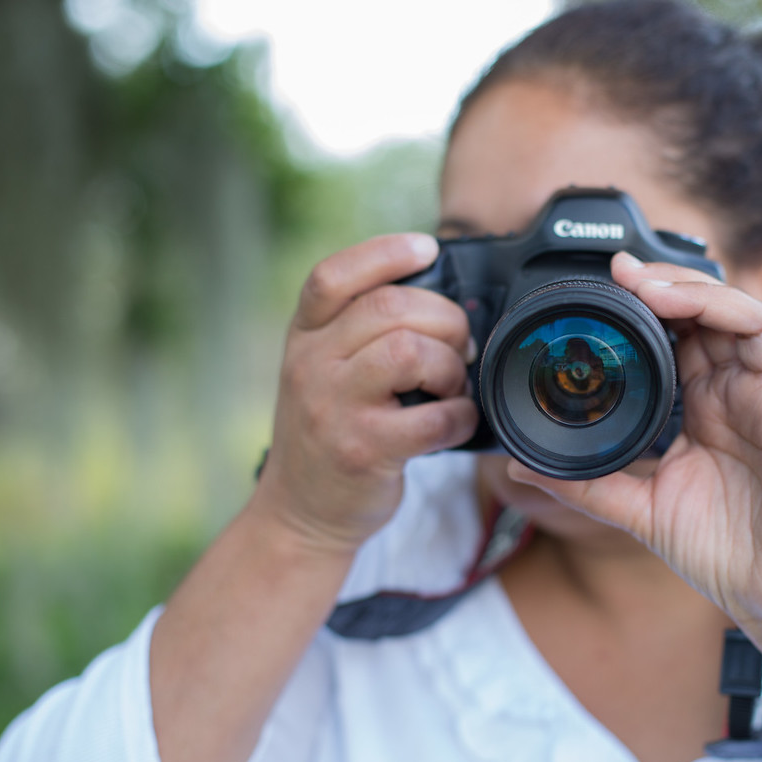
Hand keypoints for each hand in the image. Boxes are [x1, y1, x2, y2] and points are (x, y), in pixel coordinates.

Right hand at [251, 234, 477, 556]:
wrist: (301, 513)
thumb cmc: (329, 433)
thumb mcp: (322, 372)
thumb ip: (359, 333)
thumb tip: (444, 300)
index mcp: (303, 338)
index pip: (333, 276)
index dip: (384, 252)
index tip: (427, 248)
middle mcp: (310, 366)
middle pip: (389, 308)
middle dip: (444, 319)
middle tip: (459, 346)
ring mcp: (334, 408)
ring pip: (409, 352)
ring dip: (450, 367)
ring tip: (451, 386)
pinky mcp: (363, 451)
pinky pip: (431, 418)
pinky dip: (459, 416)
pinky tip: (455, 422)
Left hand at [508, 252, 761, 629]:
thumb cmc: (721, 552)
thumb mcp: (640, 508)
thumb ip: (586, 482)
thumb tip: (518, 465)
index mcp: (707, 403)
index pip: (684, 331)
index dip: (654, 300)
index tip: (611, 279)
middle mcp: (743, 393)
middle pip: (718, 314)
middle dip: (674, 286)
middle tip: (627, 276)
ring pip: (759, 325)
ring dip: (713, 298)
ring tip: (663, 292)